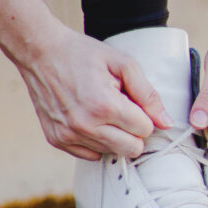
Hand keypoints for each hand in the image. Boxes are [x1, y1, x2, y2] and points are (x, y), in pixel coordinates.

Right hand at [16, 27, 172, 159]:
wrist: (40, 52)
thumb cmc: (84, 55)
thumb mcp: (123, 64)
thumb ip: (149, 95)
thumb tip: (166, 123)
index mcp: (105, 106)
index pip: (145, 130)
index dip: (145, 116)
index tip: (133, 102)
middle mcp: (85, 126)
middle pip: (131, 149)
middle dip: (134, 131)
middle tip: (123, 110)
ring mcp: (68, 135)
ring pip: (111, 153)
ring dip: (114, 135)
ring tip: (102, 110)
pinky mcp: (57, 140)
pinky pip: (90, 155)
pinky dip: (96, 141)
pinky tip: (90, 119)